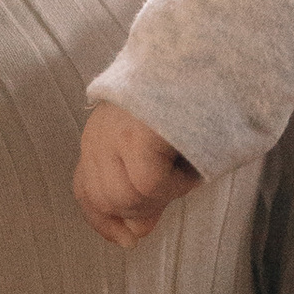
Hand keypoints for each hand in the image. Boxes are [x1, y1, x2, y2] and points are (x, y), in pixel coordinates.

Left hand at [73, 102, 200, 248]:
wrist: (207, 53)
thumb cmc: (192, 98)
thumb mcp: (159, 149)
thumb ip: (143, 189)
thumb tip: (133, 234)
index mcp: (100, 136)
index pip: (86, 192)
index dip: (103, 221)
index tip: (127, 239)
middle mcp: (98, 136)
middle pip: (107, 201)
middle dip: (145, 206)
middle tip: (180, 180)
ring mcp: (112, 136)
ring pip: (129, 197)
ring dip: (166, 192)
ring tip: (189, 161)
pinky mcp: (133, 137)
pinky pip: (150, 184)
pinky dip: (176, 181)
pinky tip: (190, 157)